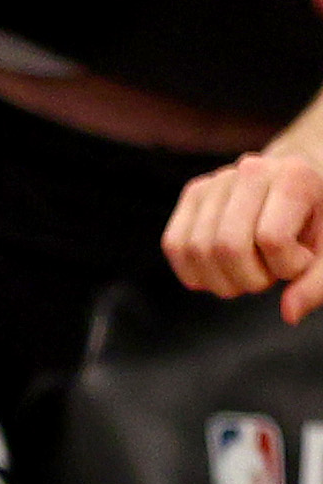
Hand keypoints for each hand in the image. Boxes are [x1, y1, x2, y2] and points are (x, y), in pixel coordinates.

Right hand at [164, 150, 322, 320]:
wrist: (300, 186)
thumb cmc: (320, 222)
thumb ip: (319, 284)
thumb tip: (289, 313)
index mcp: (294, 176)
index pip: (271, 240)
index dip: (287, 267)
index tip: (302, 260)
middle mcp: (251, 170)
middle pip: (227, 246)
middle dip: (250, 279)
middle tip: (271, 275)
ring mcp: (217, 181)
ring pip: (198, 250)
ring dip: (224, 280)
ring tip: (250, 269)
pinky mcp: (193, 193)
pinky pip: (175, 245)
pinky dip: (195, 273)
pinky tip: (221, 271)